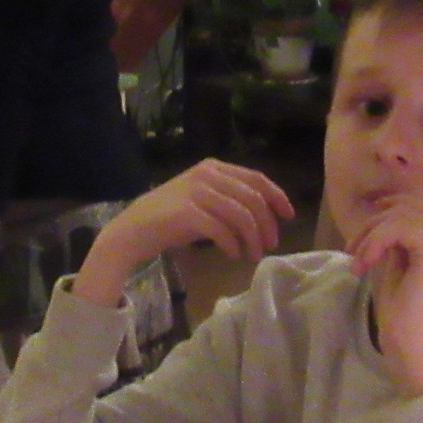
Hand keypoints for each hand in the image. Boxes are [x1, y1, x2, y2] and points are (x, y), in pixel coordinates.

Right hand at [71, 160, 292, 307]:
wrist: (133, 230)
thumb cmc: (170, 219)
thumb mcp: (203, 201)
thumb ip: (230, 200)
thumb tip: (263, 217)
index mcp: (213, 167)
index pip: (256, 178)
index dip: (277, 197)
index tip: (289, 216)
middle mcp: (207, 174)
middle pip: (253, 198)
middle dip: (267, 224)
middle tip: (271, 244)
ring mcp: (197, 192)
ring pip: (242, 215)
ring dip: (253, 239)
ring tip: (253, 255)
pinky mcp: (188, 213)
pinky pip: (222, 230)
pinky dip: (233, 245)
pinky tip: (233, 255)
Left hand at [347, 199, 422, 395]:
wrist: (415, 349)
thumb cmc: (404, 317)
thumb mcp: (398, 267)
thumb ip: (396, 242)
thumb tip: (380, 216)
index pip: (416, 208)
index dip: (383, 215)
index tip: (360, 243)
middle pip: (407, 206)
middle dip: (373, 224)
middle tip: (352, 252)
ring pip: (399, 215)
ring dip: (369, 237)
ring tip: (357, 264)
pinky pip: (397, 228)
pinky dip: (374, 243)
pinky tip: (364, 266)